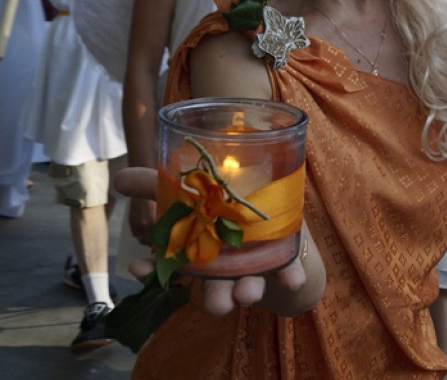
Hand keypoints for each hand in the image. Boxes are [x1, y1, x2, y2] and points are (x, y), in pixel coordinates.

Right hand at [114, 166, 313, 315]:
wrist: (272, 216)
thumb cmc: (224, 206)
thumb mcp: (194, 190)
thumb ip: (161, 185)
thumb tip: (120, 177)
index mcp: (200, 250)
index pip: (171, 266)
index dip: (154, 271)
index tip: (139, 269)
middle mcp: (224, 266)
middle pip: (214, 286)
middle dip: (214, 297)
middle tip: (218, 303)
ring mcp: (254, 266)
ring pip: (247, 284)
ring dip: (248, 289)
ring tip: (248, 292)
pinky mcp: (282, 261)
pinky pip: (287, 272)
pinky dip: (290, 275)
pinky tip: (292, 280)